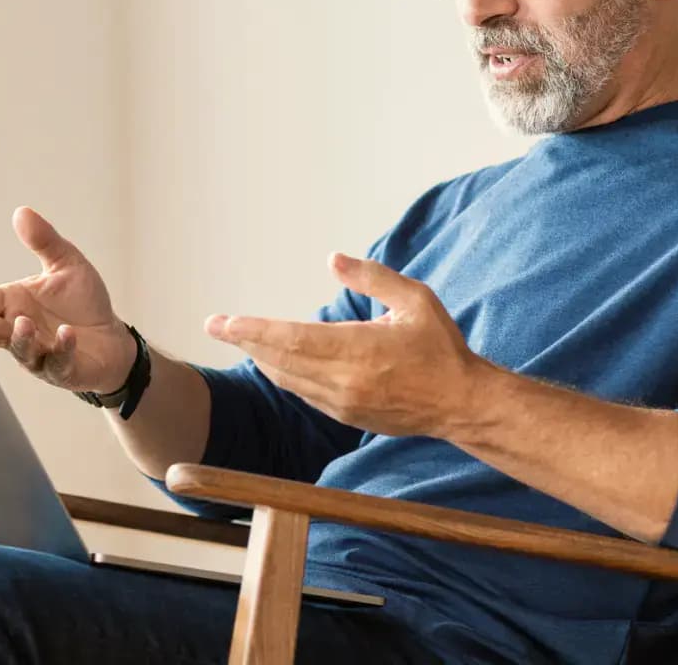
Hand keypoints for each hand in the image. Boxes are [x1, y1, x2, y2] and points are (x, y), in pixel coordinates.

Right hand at [0, 206, 133, 391]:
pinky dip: (61, 349)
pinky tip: (67, 334)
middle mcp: (18, 329)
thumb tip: (22, 211)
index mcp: (12, 302)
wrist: (113, 340)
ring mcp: (38, 352)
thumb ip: (44, 241)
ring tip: (23, 323)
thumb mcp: (66, 264)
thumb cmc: (82, 302)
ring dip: (21, 337)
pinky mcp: (62, 369)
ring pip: (20, 349)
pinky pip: (57, 362)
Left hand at [203, 253, 487, 437]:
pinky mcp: (347, 416)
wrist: (462, 404)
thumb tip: (334, 260)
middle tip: (216, 326)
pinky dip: (284, 375)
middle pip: (279, 361)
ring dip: (261, 358)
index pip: (291, 339)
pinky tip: (275, 361)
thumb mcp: (415, 300)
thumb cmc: (441, 347)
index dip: (253, 330)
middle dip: (245, 341)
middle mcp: (343, 381)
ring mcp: (342, 403)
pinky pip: (304, 393)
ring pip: (288, 379)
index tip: (223, 322)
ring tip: (242, 338)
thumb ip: (373, 278)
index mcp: (358, 350)